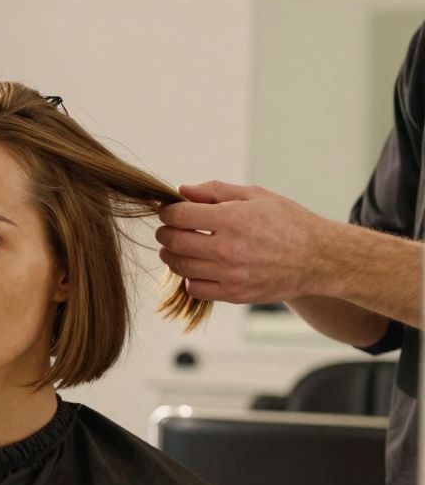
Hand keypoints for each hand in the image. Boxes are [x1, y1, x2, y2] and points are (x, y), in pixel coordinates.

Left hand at [155, 180, 336, 303]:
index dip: (167, 212)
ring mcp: (230, 274)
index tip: (169, 211)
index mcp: (232, 219)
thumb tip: (181, 190)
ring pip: (180, 267)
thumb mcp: (255, 196)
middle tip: (169, 230)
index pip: (178, 216)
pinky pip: (195, 289)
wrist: (319, 258)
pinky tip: (198, 267)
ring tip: (181, 247)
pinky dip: (190, 277)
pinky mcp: (234, 294)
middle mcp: (228, 249)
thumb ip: (215, 191)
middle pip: (173, 242)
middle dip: (165, 233)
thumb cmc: (288, 222)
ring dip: (173, 256)